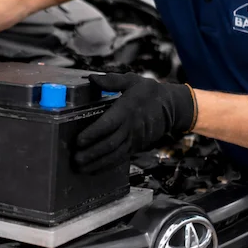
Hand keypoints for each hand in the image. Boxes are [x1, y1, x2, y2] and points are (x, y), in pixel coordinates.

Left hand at [73, 72, 196, 173]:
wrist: (172, 107)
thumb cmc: (149, 92)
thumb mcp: (132, 80)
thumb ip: (112, 80)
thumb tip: (91, 78)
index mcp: (127, 110)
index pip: (108, 124)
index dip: (93, 134)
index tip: (79, 140)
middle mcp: (131, 127)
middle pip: (110, 144)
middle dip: (91, 153)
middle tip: (75, 158)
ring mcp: (134, 139)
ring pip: (114, 155)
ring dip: (97, 163)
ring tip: (80, 167)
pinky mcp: (136, 147)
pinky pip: (120, 159)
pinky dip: (106, 166)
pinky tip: (94, 169)